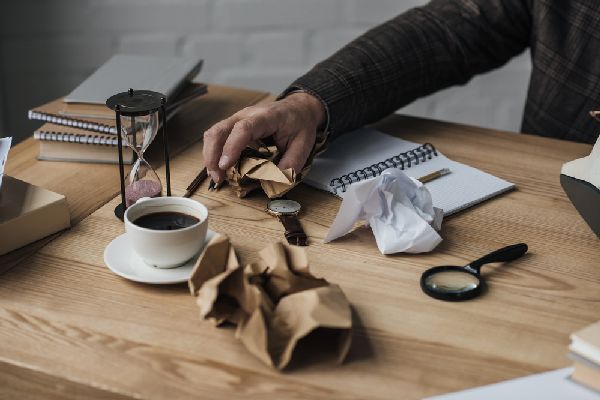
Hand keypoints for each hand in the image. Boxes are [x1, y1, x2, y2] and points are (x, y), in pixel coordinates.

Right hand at [203, 92, 325, 183]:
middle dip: (213, 155)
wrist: (298, 108)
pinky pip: (217, 137)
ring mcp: (237, 119)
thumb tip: (276, 183)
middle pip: (219, 130)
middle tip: (218, 177)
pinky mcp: (234, 126)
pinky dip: (214, 153)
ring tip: (217, 176)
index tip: (225, 165)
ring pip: (214, 133)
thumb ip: (291, 163)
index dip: (231, 147)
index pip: (243, 129)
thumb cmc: (299, 123)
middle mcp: (246, 115)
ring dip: (211, 156)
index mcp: (266, 117)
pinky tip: (219, 168)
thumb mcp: (304, 144)